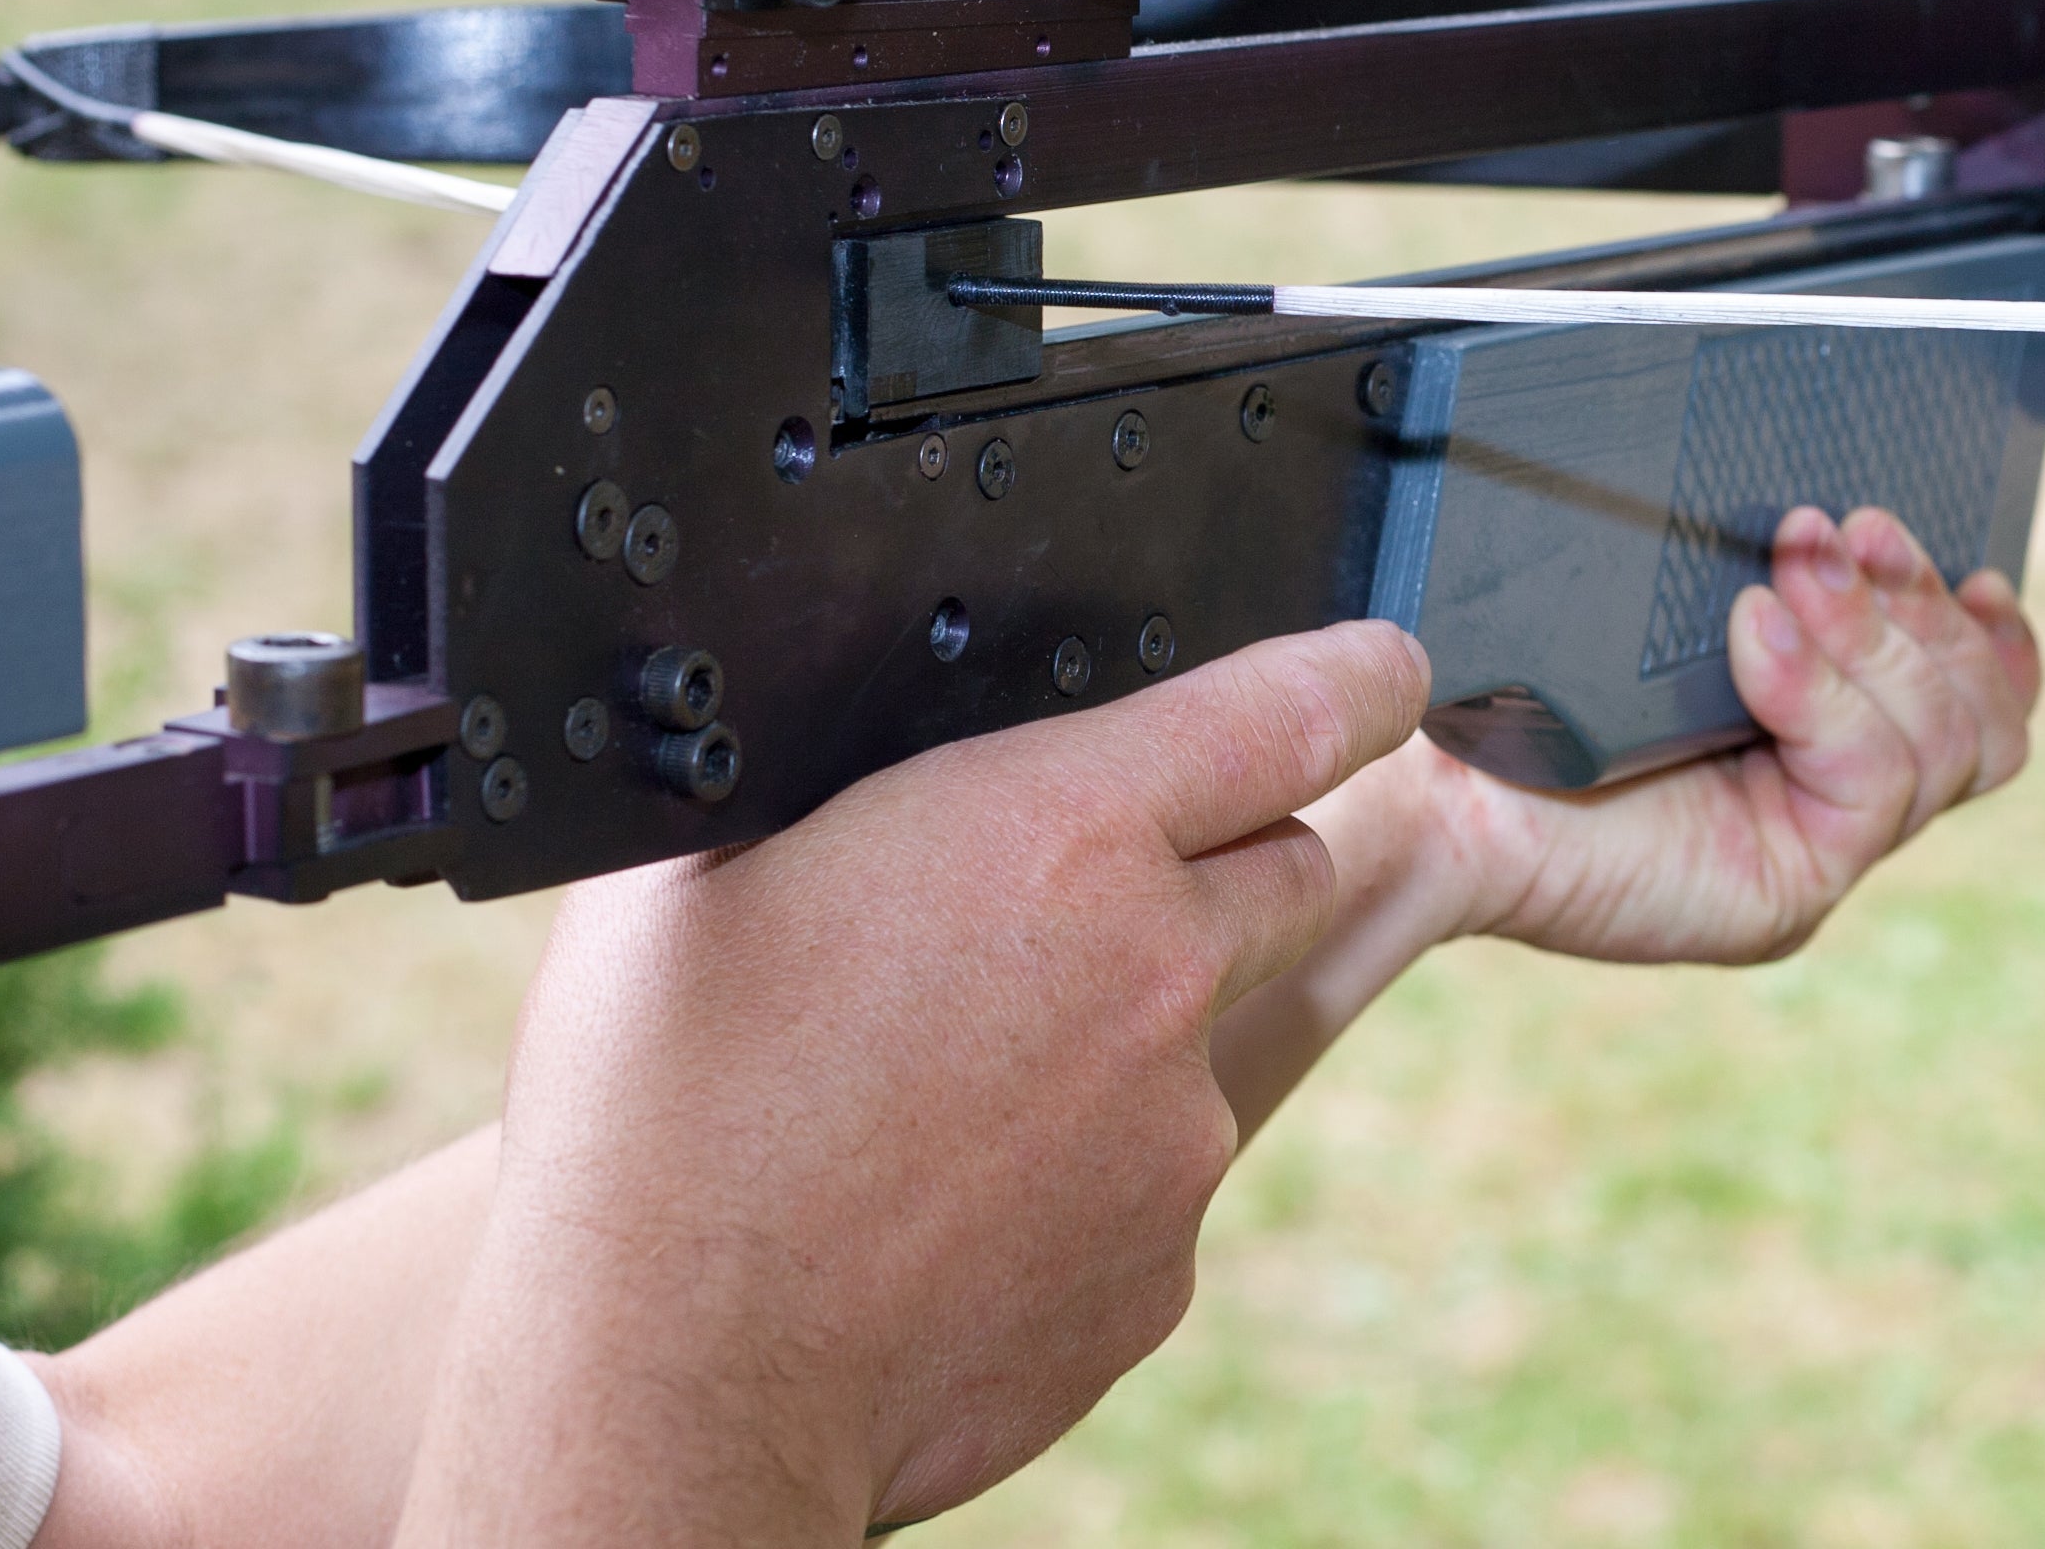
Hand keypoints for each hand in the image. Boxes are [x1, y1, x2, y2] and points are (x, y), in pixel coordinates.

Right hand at [394, 619, 1427, 1546]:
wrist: (669, 1375)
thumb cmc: (662, 1103)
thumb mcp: (715, 858)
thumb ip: (863, 775)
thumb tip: (901, 737)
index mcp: (1062, 833)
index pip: (1298, 709)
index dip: (1354, 674)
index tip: (1383, 669)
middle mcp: (1161, 974)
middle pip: (1284, 872)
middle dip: (1208, 871)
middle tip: (1056, 918)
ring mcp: (1177, 1136)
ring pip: (1198, 1047)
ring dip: (1111, 1049)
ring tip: (933, 1100)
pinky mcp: (1164, 1271)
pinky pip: (1148, 1189)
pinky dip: (1076, 1185)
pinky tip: (940, 1204)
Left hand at [1412, 503, 2043, 964]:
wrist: (1425, 781)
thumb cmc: (1517, 688)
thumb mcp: (1665, 613)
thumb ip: (1773, 585)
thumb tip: (1846, 523)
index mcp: (1815, 731)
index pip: (1974, 699)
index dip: (1989, 634)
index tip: (1965, 562)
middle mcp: (1827, 799)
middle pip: (1979, 716)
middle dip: (1918, 607)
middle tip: (1827, 531)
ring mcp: (1812, 851)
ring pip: (1945, 745)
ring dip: (1874, 635)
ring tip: (1782, 568)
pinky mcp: (1782, 892)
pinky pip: (1872, 782)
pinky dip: (1822, 693)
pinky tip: (1751, 637)